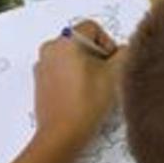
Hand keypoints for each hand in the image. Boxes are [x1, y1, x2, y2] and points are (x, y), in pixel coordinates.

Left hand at [33, 20, 126, 147]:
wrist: (61, 134)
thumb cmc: (87, 102)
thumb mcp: (114, 74)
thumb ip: (124, 54)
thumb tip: (124, 50)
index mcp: (65, 41)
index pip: (92, 28)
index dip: (107, 43)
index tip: (111, 63)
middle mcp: (48, 49)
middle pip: (80, 42)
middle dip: (96, 56)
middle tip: (105, 76)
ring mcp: (41, 66)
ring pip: (70, 57)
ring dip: (85, 67)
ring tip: (93, 88)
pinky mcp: (39, 82)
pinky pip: (60, 70)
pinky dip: (72, 77)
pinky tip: (80, 95)